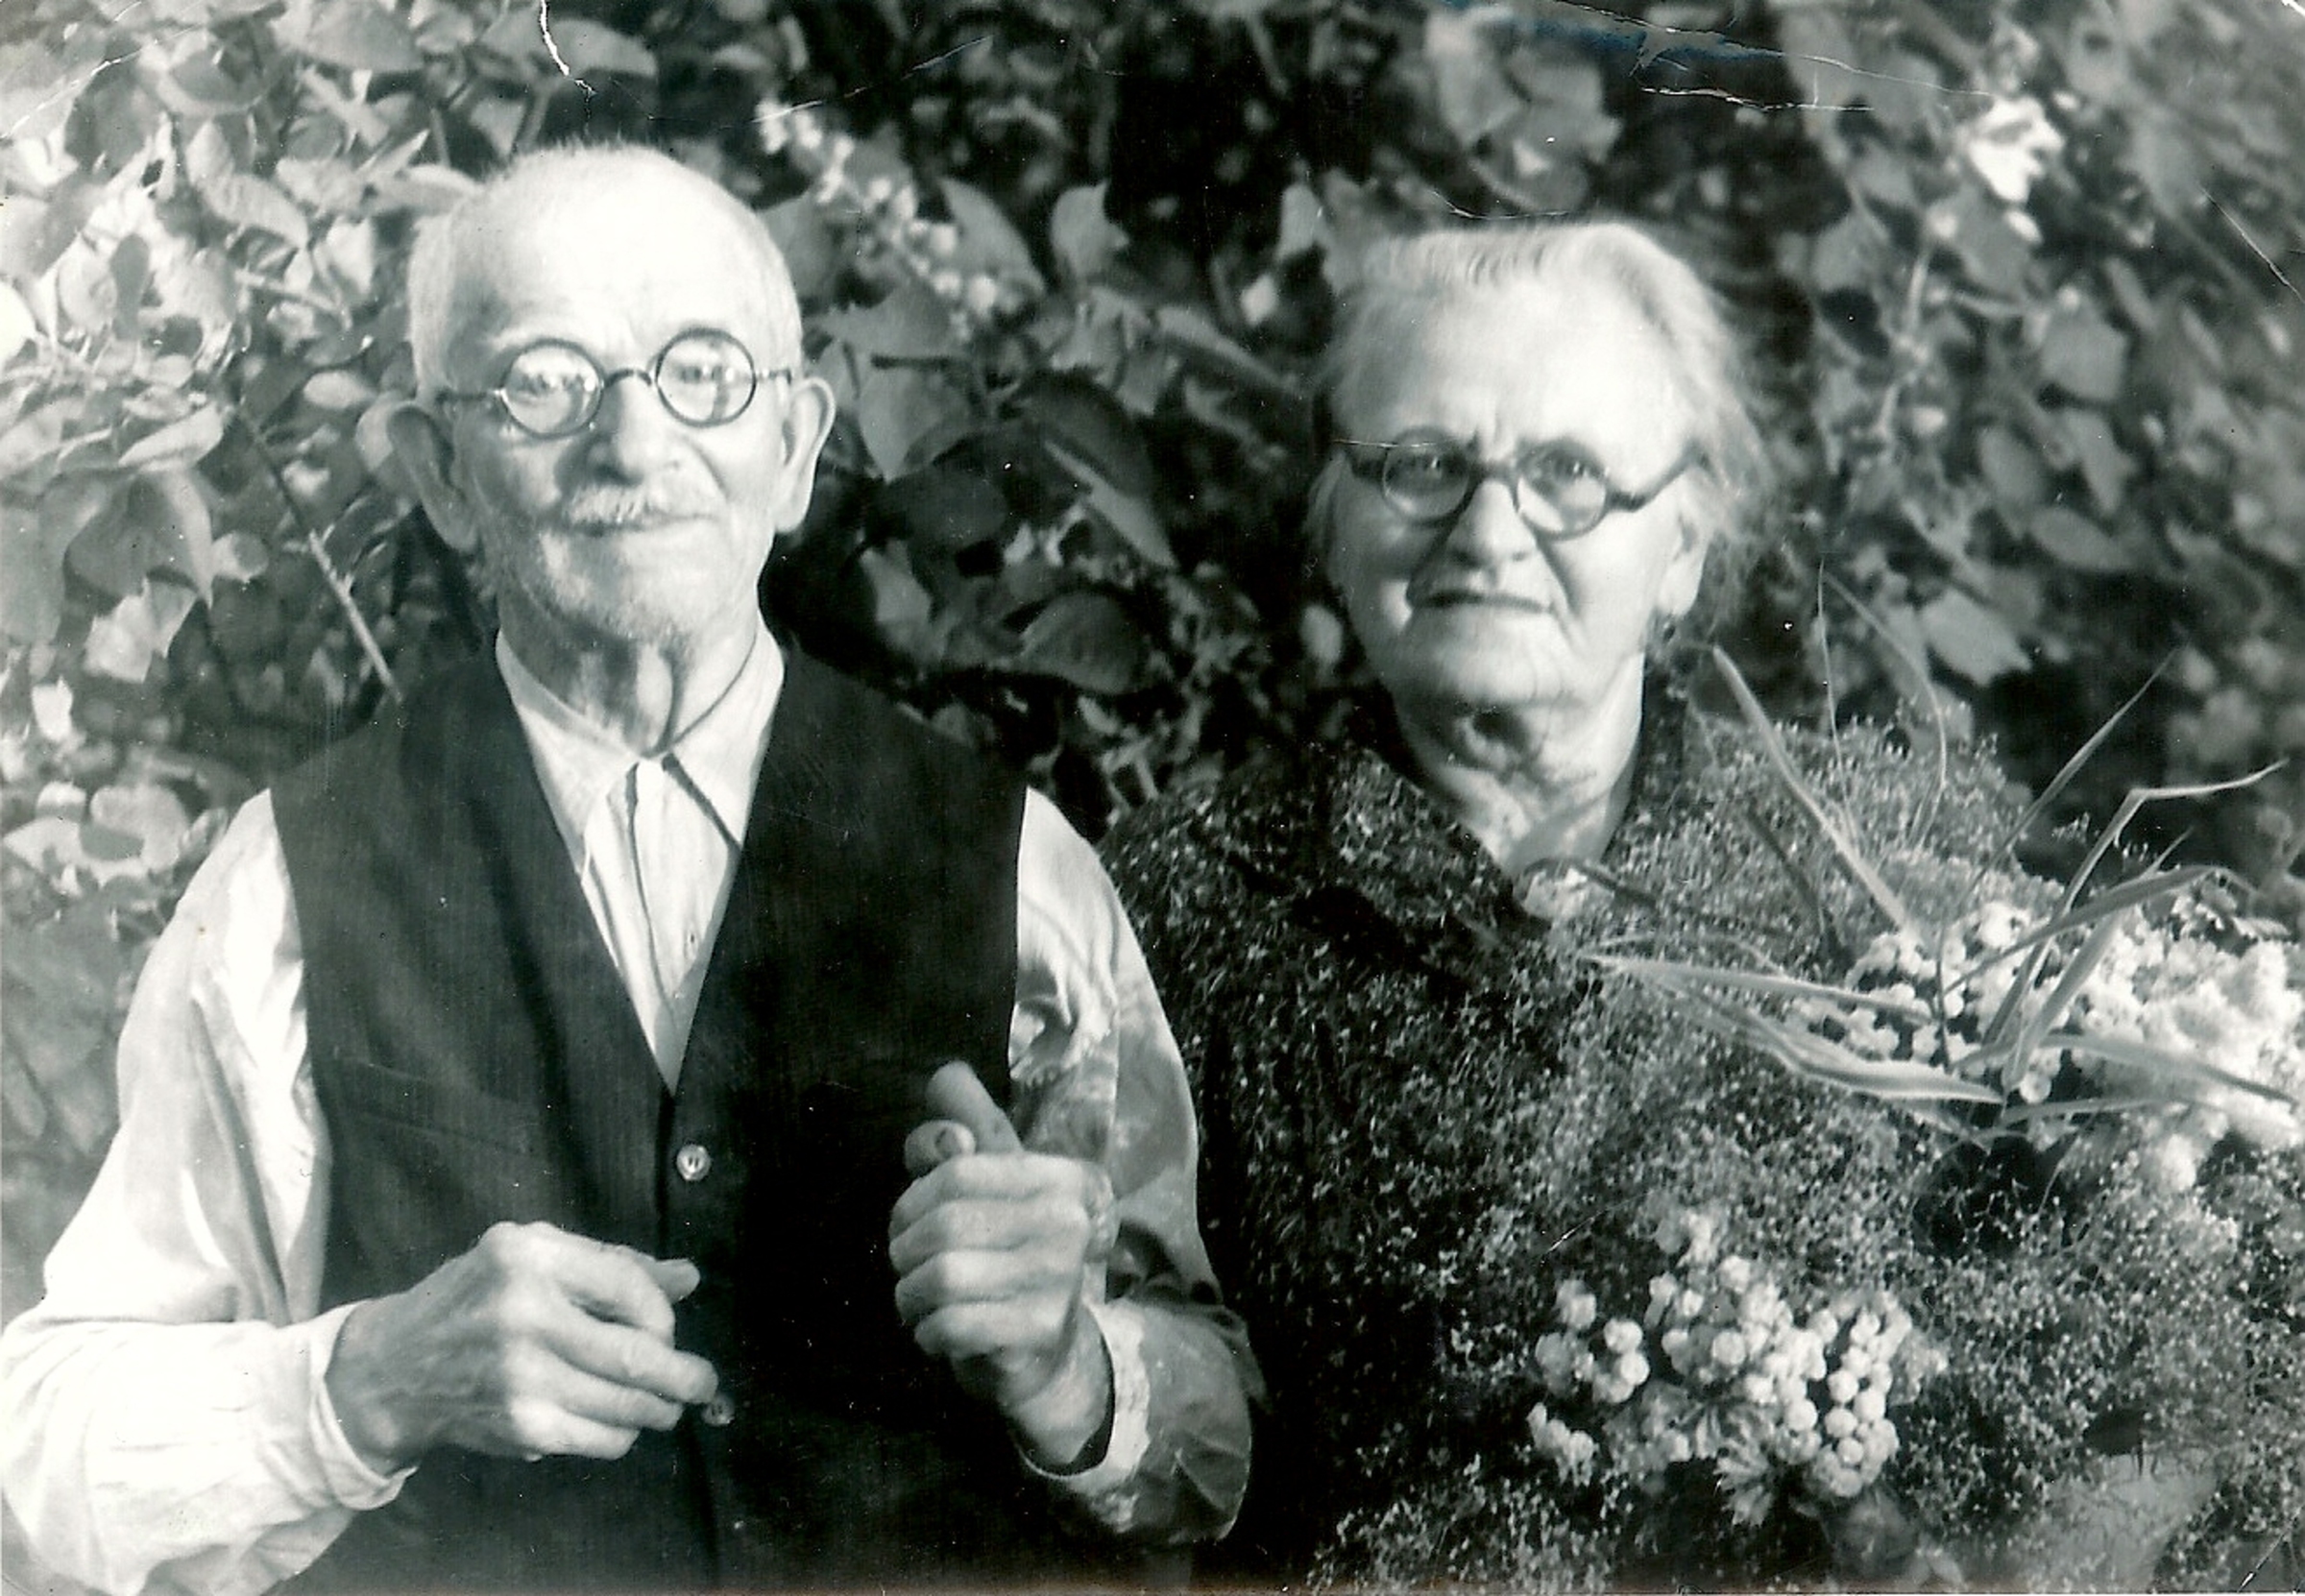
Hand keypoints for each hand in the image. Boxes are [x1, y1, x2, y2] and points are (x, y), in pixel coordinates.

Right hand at [325, 1220, 719, 1470]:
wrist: (396, 1367)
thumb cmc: (478, 1300)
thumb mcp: (535, 1258)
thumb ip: (612, 1266)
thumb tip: (689, 1278)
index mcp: (529, 1256)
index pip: (629, 1286)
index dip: (662, 1314)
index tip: (667, 1331)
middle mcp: (523, 1313)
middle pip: (635, 1355)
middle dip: (683, 1375)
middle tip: (702, 1383)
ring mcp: (520, 1375)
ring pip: (625, 1404)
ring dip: (658, 1409)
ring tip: (665, 1405)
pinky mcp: (519, 1425)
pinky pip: (599, 1438)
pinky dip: (622, 1433)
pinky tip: (618, 1421)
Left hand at [889, 1063, 1116, 1466]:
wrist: (1044, 1355)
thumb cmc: (1003, 1258)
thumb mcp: (983, 1188)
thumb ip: (960, 1130)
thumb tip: (947, 1078)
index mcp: (1058, 1176)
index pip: (958, 1167)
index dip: (914, 1197)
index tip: (911, 1221)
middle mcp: (1069, 1220)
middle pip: (944, 1224)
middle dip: (905, 1251)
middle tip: (908, 1269)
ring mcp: (1059, 1277)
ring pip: (942, 1275)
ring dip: (911, 1295)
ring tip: (919, 1302)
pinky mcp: (1038, 1330)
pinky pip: (950, 1324)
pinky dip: (928, 1332)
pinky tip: (938, 1332)